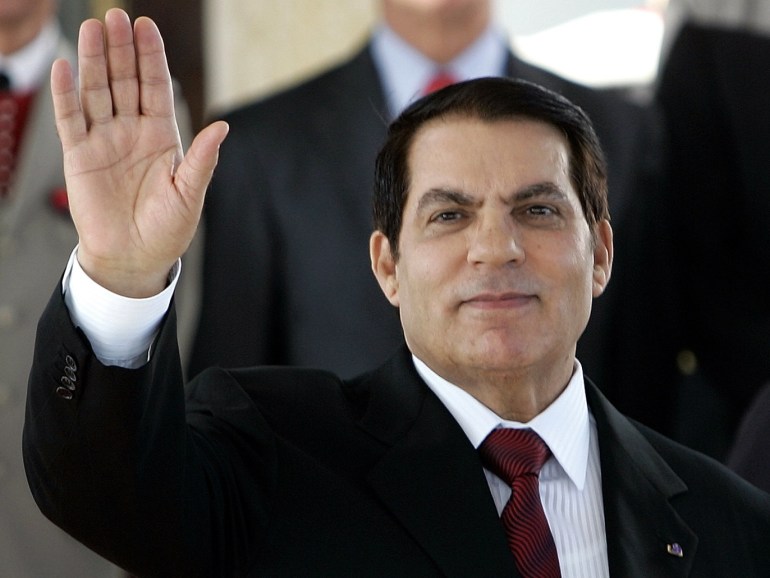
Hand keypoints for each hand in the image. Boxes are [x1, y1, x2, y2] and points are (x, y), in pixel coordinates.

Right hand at [52, 8, 227, 296]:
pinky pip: (70, 120)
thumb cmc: (166, 230)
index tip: (147, 27)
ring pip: (96, 92)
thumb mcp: (190, 194)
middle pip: (125, 81)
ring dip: (93, 61)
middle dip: (121, 49)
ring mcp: (104, 141)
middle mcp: (132, 132)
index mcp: (162, 136)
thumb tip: (222, 126)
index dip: (151, 58)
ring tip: (91, 29)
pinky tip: (65, 67)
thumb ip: (202, 160)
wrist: (135, 258)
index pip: (156, 87)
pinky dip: (66, 95)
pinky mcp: (79, 156)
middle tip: (116, 17)